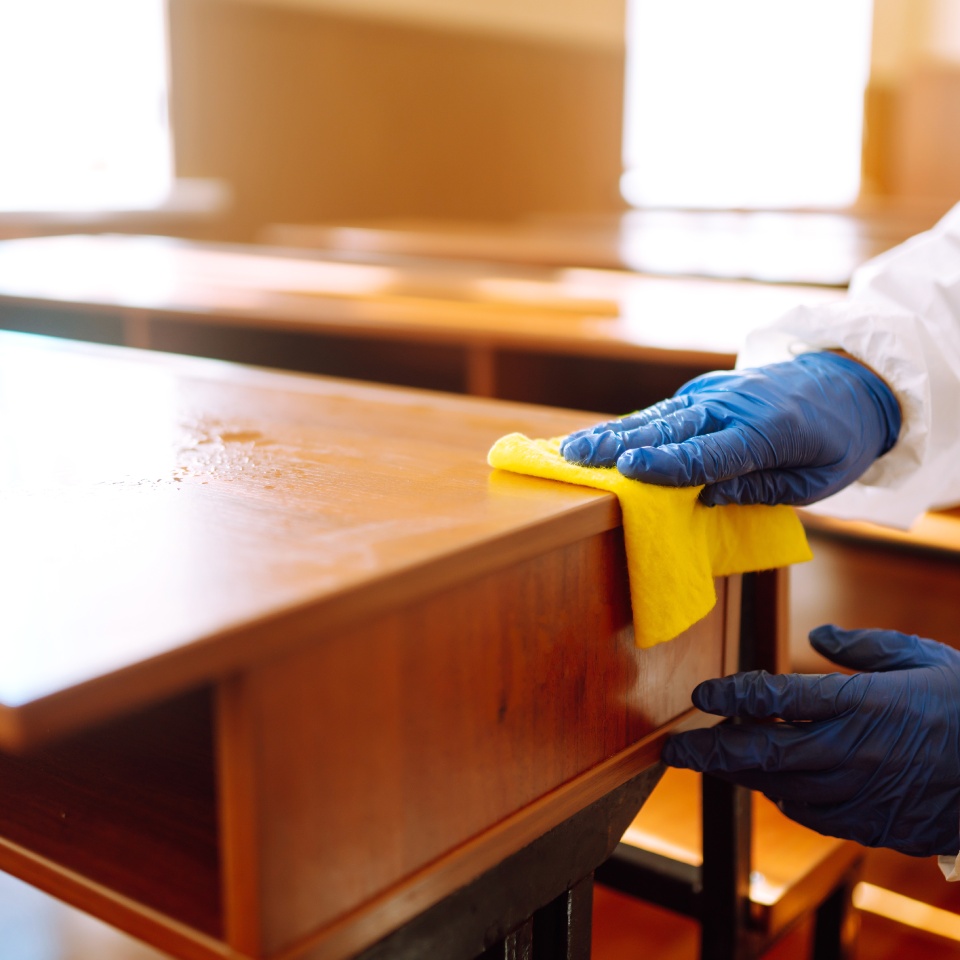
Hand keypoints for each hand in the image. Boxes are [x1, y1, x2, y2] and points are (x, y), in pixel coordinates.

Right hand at [560, 352, 899, 505]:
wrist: (849, 382)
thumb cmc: (836, 443)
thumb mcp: (816, 480)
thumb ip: (760, 486)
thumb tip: (705, 495)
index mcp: (769, 430)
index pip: (710, 452)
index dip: (667, 464)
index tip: (626, 471)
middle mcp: (734, 405)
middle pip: (671, 428)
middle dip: (620, 444)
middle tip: (576, 457)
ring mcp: (716, 393)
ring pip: (658, 416)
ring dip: (612, 433)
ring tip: (572, 447)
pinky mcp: (704, 391)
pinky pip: (663, 412)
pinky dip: (628, 426)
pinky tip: (598, 438)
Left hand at [662, 625, 959, 856]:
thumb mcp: (920, 657)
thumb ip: (863, 647)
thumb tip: (819, 633)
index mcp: (860, 703)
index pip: (775, 697)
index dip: (732, 696)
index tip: (702, 694)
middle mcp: (852, 751)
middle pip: (762, 754)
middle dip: (710, 753)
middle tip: (674, 751)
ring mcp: (863, 793)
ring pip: (780, 789)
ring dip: (744, 775)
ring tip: (717, 761)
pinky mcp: (877, 824)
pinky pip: (815, 816)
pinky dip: (787, 800)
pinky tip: (777, 786)